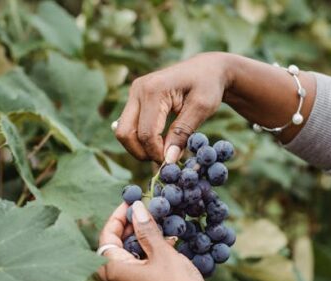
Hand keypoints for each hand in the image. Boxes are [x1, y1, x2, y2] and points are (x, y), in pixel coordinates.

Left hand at [97, 201, 218, 280]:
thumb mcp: (162, 253)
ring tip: (157, 225)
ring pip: (126, 258)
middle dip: (128, 229)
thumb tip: (136, 208)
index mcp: (114, 272)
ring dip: (139, 240)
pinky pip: (137, 269)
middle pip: (113, 248)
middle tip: (144, 214)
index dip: (118, 218)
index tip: (132, 203)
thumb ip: (147, 230)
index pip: (106, 238)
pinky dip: (146, 254)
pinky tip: (165, 244)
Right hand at [114, 52, 232, 162]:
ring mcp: (133, 93)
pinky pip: (129, 126)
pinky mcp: (135, 99)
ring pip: (123, 131)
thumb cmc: (208, 86)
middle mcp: (138, 90)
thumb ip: (183, 133)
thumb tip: (168, 160)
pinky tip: (159, 141)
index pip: (146, 133)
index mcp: (154, 90)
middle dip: (141, 152)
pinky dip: (140, 139)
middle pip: (125, 133)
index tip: (173, 161)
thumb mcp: (201, 109)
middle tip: (163, 159)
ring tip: (163, 151)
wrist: (207, 69)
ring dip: (139, 147)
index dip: (157, 153)